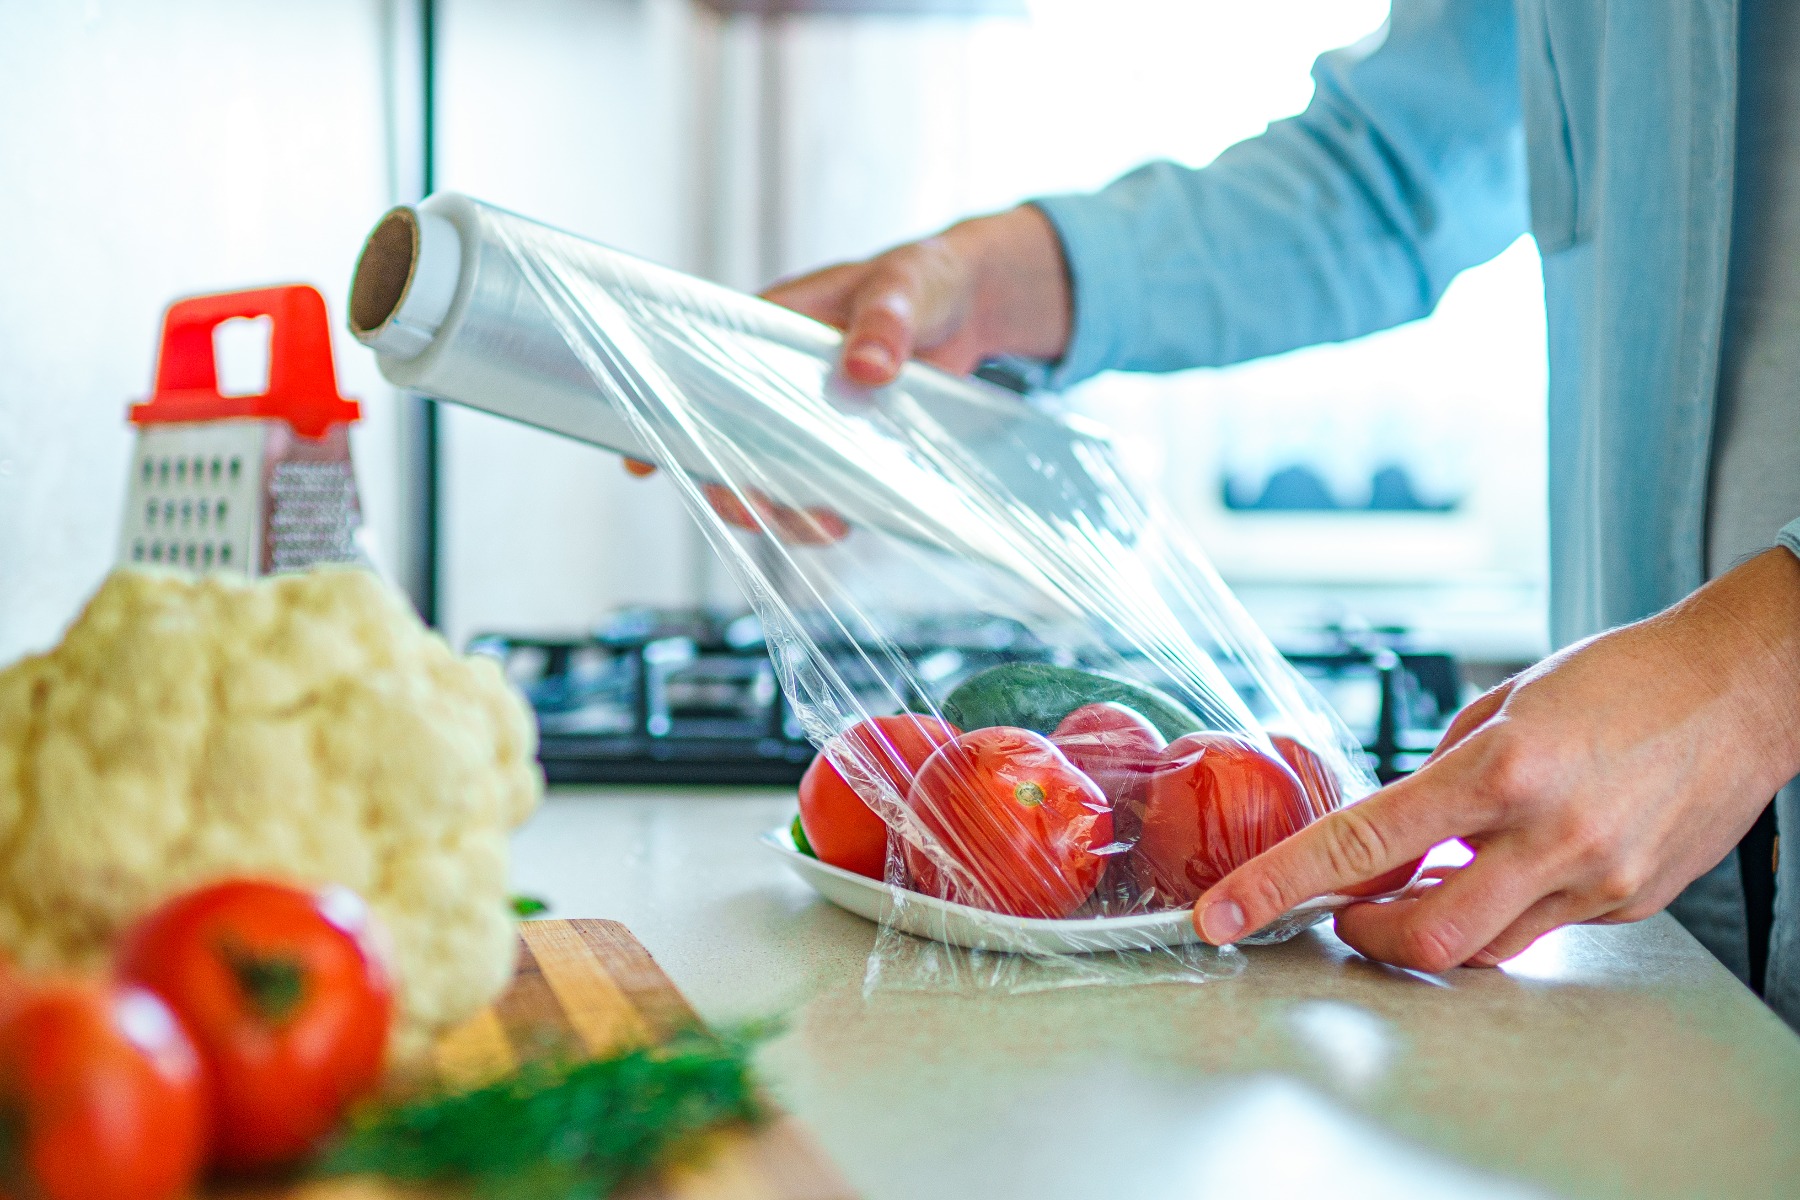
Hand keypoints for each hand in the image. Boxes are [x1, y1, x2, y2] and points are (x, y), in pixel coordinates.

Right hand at [622, 204, 1070, 535]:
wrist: (973, 305)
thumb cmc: (922, 280)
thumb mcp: (906, 285)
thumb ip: (886, 321)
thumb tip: (868, 366)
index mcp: (769, 328)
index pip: (699, 371)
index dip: (667, 418)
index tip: (641, 462)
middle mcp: (780, 381)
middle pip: (730, 443)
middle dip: (733, 485)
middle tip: (754, 509)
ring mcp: (814, 419)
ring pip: (775, 476)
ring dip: (786, 510)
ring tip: (821, 525)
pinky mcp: (852, 448)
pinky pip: (826, 489)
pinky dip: (828, 512)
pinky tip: (846, 522)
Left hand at [1193, 548, 1799, 969]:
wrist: (1744, 688)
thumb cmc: (1626, 678)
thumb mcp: (1505, 700)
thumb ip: (1443, 772)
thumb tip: (1397, 827)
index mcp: (1503, 769)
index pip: (1364, 842)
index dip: (1282, 884)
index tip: (1225, 913)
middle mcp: (1551, 835)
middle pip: (1426, 935)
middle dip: (1366, 935)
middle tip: (1346, 912)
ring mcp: (1596, 878)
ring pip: (1483, 945)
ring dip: (1433, 926)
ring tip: (1428, 879)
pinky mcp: (1629, 902)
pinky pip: (1540, 927)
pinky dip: (1501, 908)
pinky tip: (1507, 865)